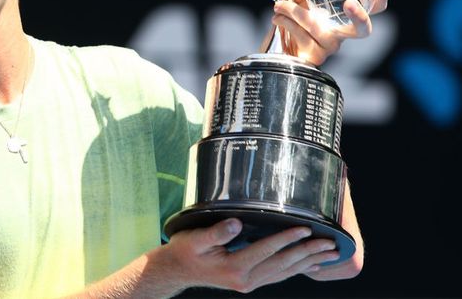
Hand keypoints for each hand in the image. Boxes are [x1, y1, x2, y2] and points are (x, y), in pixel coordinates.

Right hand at [164, 219, 341, 293]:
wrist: (176, 271)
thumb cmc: (185, 251)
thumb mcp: (195, 239)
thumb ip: (217, 232)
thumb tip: (237, 223)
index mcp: (234, 268)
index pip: (267, 250)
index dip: (287, 238)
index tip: (306, 229)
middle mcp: (245, 279)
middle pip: (283, 264)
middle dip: (308, 252)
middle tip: (330, 244)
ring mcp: (249, 283)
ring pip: (285, 272)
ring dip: (308, 262)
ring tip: (329, 254)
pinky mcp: (249, 281)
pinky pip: (279, 275)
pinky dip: (297, 270)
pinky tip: (310, 265)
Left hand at [273, 0, 389, 64]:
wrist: (277, 38)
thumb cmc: (298, 12)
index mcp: (348, 14)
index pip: (375, 8)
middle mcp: (343, 32)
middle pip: (363, 30)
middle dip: (359, 16)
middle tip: (349, 3)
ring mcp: (329, 46)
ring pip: (319, 27)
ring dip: (297, 11)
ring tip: (280, 3)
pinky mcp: (313, 56)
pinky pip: (302, 36)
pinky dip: (287, 22)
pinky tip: (277, 16)